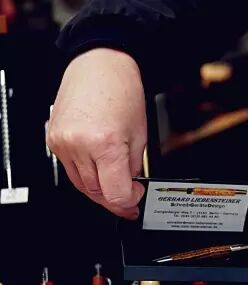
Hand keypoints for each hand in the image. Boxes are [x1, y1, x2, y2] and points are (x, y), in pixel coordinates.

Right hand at [47, 48, 146, 218]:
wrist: (99, 65)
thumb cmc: (121, 92)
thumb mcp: (140, 135)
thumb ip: (133, 167)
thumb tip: (129, 189)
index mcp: (105, 144)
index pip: (115, 194)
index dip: (129, 202)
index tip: (136, 199)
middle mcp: (79, 145)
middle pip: (96, 192)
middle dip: (115, 199)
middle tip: (129, 199)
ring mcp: (62, 143)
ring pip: (81, 185)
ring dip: (100, 190)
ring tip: (115, 185)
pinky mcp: (53, 140)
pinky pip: (70, 170)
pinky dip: (86, 175)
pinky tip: (99, 170)